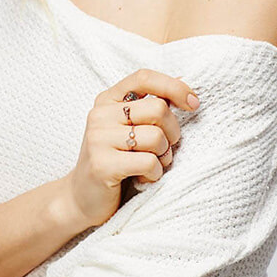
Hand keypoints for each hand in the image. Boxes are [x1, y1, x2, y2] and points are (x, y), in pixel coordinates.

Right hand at [65, 69, 199, 227]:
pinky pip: (149, 162)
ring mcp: (98, 139)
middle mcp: (99, 115)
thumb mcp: (128, 127)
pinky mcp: (102, 165)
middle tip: (165, 148)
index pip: (144, 78)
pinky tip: (143, 177)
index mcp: (107, 100)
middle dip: (172, 132)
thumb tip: (182, 80)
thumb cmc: (114, 159)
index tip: (193, 103)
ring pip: (156, 137)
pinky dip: (155, 173)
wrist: (82, 198)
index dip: (173, 87)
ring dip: (164, 156)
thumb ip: (150, 105)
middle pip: (158, 109)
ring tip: (152, 164)